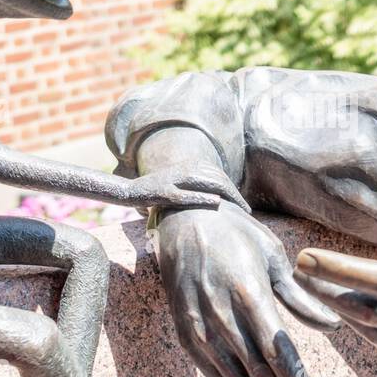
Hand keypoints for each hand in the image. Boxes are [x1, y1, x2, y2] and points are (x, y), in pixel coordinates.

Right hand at [124, 168, 251, 212]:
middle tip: (247, 210)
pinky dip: (202, 197)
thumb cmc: (156, 190)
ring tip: (240, 209)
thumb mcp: (178, 184)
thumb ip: (195, 186)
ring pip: (206, 184)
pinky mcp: (164, 193)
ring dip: (226, 195)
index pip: (217, 174)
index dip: (233, 188)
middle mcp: (183, 171)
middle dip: (235, 194)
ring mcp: (173, 181)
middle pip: (216, 178)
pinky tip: (216, 202)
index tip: (244, 203)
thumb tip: (216, 196)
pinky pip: (186, 195)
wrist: (129, 190)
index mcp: (188, 167)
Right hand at [153, 202, 340, 376]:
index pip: (279, 354)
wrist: (183, 222)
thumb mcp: (274, 257)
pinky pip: (216, 375)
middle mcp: (222, 317)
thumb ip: (299, 296)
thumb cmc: (237, 236)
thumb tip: (332, 326)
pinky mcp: (186, 335)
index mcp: (249, 295)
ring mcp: (200, 329)